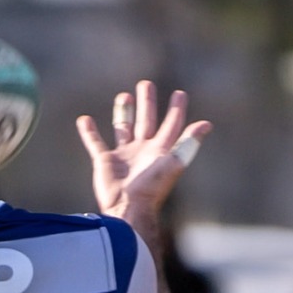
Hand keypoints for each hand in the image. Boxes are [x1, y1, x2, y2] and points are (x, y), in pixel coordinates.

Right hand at [76, 81, 212, 223]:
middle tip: (146, 84)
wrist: (128, 209)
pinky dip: (89, 132)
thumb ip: (188, 143)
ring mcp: (124, 156)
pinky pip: (95, 143)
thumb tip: (207, 124)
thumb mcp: (173, 163)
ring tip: (124, 96)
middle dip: (147, 104)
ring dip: (123, 113)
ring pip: (123, 128)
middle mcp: (143, 151)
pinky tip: (84, 119)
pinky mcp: (105, 162)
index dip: (176, 110)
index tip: (180, 94)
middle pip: (146, 121)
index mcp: (160, 150)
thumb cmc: (152, 187)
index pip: (171, 126)